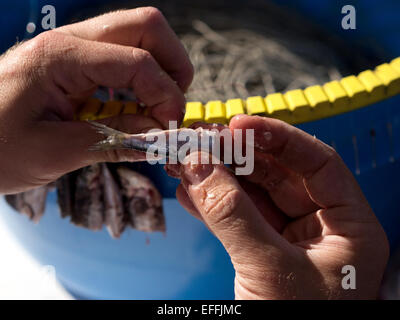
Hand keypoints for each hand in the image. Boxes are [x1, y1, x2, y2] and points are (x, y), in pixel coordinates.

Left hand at [0, 7, 192, 193]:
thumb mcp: (53, 154)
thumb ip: (112, 142)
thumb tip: (159, 137)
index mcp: (59, 57)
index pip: (136, 61)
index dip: (165, 94)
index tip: (170, 127)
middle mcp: (69, 41)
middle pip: (146, 28)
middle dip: (173, 66)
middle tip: (172, 107)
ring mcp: (72, 49)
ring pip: (138, 37)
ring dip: (159, 71)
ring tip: (156, 110)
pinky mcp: (74, 64)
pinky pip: (121, 58)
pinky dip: (140, 81)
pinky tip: (136, 109)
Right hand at [169, 115, 388, 298]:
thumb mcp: (272, 270)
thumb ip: (233, 216)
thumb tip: (198, 165)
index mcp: (348, 226)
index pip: (317, 163)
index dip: (278, 138)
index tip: (238, 126)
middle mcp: (320, 227)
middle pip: (278, 176)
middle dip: (237, 157)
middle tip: (200, 141)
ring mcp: (288, 240)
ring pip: (252, 196)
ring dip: (217, 178)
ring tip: (185, 162)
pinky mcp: (261, 253)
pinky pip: (236, 219)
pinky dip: (210, 205)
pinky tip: (188, 192)